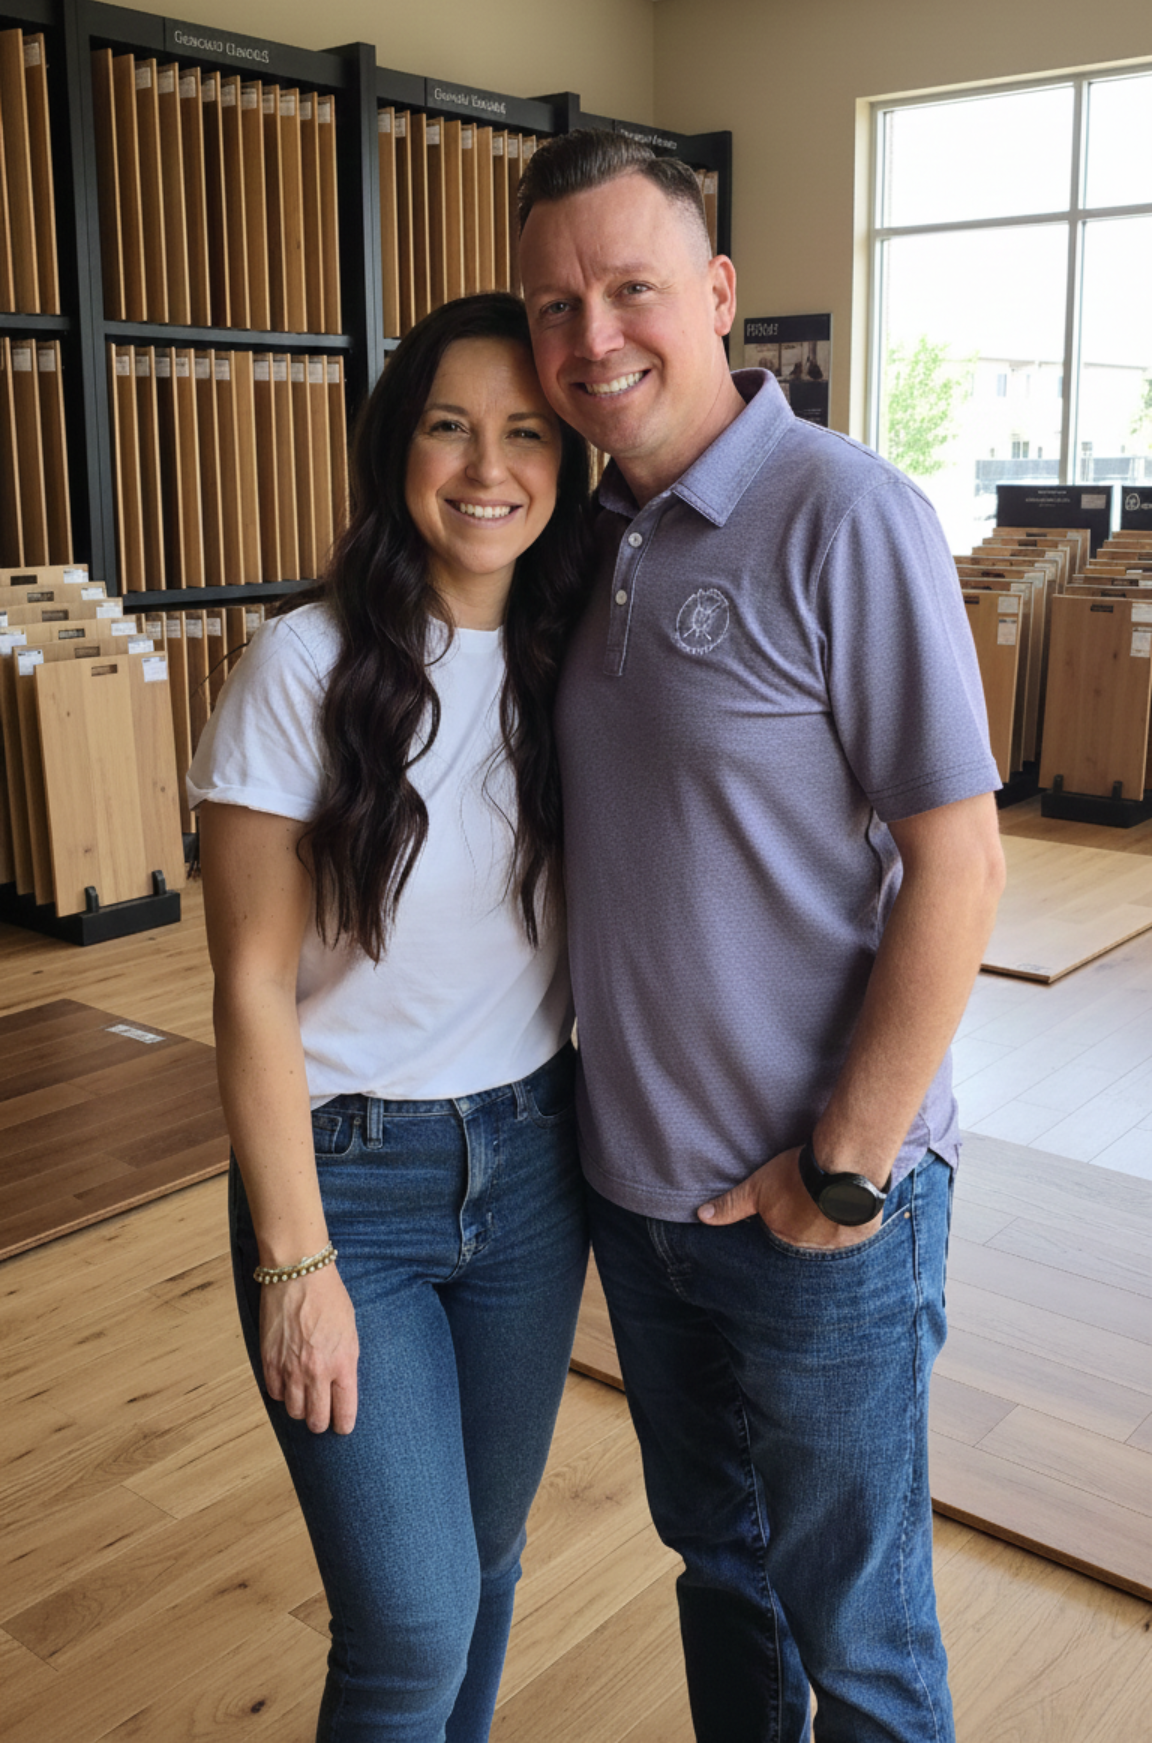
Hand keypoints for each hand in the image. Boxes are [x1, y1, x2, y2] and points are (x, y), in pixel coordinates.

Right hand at [259, 1263, 359, 1433]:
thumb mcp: (350, 1332)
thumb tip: (341, 1387)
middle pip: (316, 1418)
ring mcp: (291, 1367)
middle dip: (320, 1422)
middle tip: (322, 1418)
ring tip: (304, 1402)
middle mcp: (317, 1371)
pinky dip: (281, 1393)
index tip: (342, 1426)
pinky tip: (287, 1385)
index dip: (343, 1424)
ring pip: (294, 1411)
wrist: (300, 1274)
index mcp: (343, 1363)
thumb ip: (346, 1362)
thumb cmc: (330, 1298)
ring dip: (300, 1410)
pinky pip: (274, 1393)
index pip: (344, 1411)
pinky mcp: (269, 1360)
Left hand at [697, 1147, 882, 1249]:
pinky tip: (849, 1202)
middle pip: (805, 1236)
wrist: (843, 1167)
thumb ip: (731, 1205)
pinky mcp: (862, 1235)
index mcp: (784, 1239)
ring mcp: (838, 1245)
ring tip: (829, 1197)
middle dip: (805, 1220)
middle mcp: (811, 1249)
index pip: (780, 1231)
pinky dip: (851, 1220)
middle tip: (809, 1197)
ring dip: (828, 1221)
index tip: (790, 1199)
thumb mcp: (757, 1187)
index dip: (783, 1213)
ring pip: (830, 1235)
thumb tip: (701, 1216)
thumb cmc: (797, 1175)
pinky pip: (855, 1233)